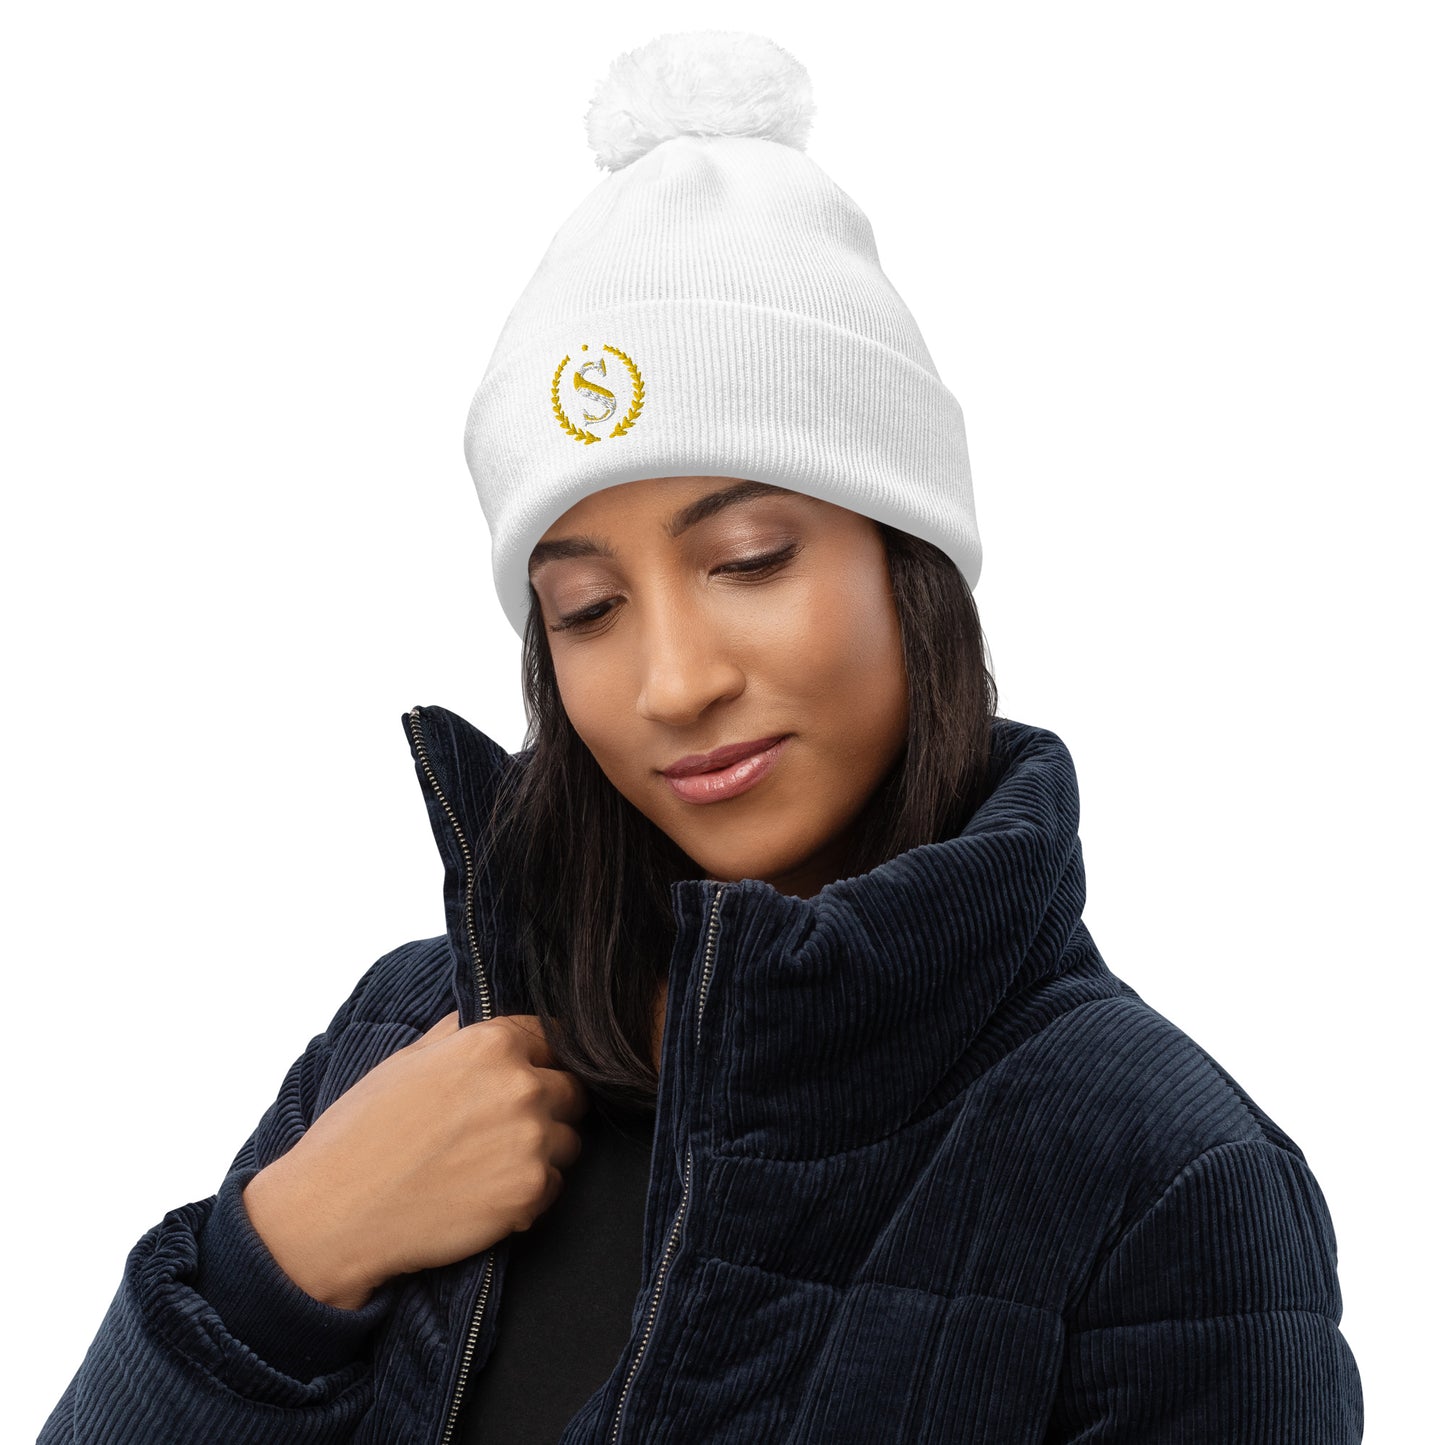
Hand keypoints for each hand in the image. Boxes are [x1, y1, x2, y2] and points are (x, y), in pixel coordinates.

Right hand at [242, 1011, 590, 1308]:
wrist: (336, 1211)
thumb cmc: (363, 1132)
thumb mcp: (409, 1059)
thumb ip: (461, 1035)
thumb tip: (488, 1022)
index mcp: (493, 1044)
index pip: (555, 1039)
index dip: (541, 1061)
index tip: (529, 1079)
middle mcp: (522, 1086)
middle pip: (572, 1091)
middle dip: (549, 1107)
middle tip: (505, 1130)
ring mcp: (531, 1140)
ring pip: (568, 1141)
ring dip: (542, 1152)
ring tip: (489, 1165)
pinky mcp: (530, 1192)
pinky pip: (554, 1187)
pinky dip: (529, 1194)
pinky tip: (486, 1195)